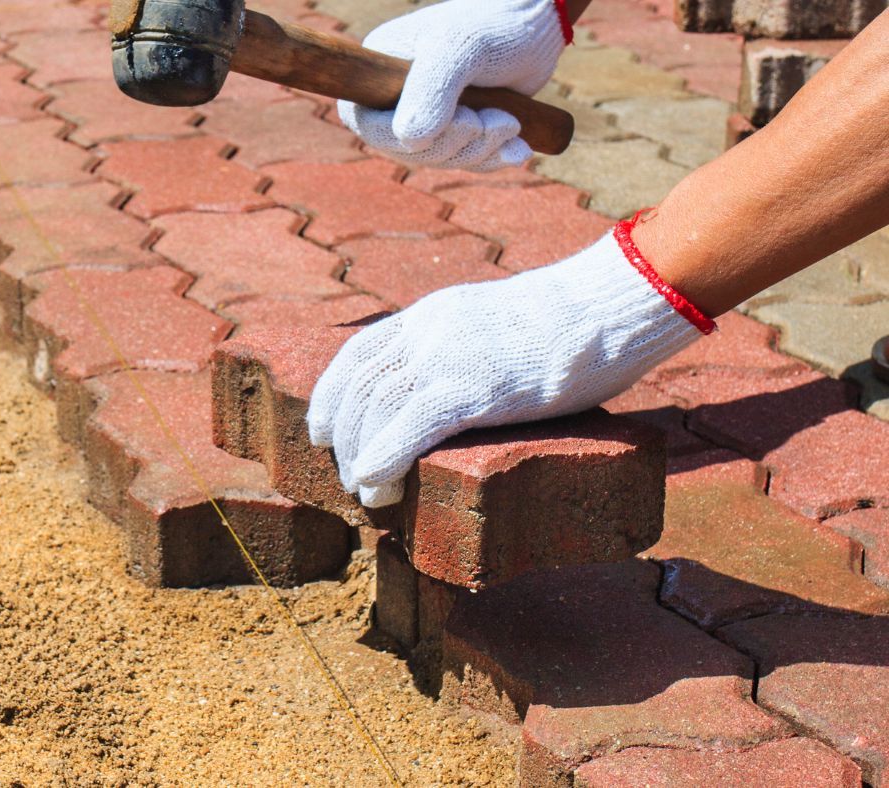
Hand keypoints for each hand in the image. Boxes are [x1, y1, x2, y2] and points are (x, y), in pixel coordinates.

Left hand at [306, 226, 712, 506]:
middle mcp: (428, 331)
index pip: (358, 353)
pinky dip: (383, 459)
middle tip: (349, 478)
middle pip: (360, 388)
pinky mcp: (476, 387)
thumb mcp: (499, 324)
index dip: (330, 396)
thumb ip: (468, 349)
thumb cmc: (574, 324)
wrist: (612, 302)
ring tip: (368, 495)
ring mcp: (449, 356)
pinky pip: (411, 426)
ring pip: (376, 411)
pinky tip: (374, 486)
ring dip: (362, 460)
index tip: (321, 431)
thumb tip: (464, 388)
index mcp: (432, 313)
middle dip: (344, 438)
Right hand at [339, 0, 567, 170]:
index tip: (466, 118)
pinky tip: (518, 147)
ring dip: (480, 150)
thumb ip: (431, 90)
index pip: (369, 124)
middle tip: (500, 121)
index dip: (411, 137)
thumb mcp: (461, 47)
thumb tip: (409, 139)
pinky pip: (462, 160)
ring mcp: (424, 114)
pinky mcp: (453, 129)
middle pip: (407, 149)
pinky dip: (492, 157)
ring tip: (512, 123)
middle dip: (458, 144)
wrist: (535, 27)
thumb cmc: (493, 26)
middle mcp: (394, 96)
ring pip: (438, 157)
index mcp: (379, 70)